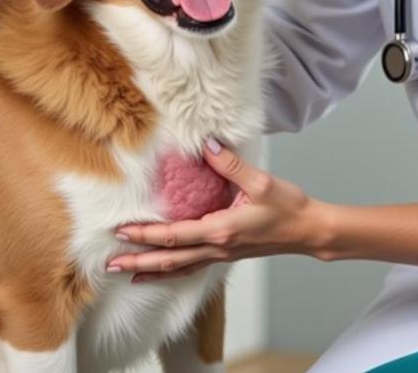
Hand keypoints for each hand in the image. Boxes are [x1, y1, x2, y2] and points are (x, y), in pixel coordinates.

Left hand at [106, 139, 326, 282]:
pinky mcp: (227, 254)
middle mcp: (217, 247)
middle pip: (170, 259)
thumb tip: (207, 145)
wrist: (308, 230)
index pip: (174, 235)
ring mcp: (222, 254)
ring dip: (151, 270)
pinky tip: (164, 269)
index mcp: (221, 230)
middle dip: (138, 261)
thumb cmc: (287, 207)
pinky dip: (172, 270)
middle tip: (110, 263)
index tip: (122, 231)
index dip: (145, 234)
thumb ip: (230, 164)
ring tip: (127, 272)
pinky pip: (193, 266)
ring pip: (179, 267)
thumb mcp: (260, 181)